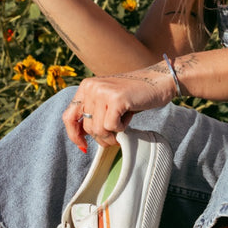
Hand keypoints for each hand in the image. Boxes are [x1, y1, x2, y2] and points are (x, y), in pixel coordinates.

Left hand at [62, 62, 176, 149]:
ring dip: (113, 133)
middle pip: (87, 128)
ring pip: (99, 130)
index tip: (83, 146)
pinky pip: (111, 127)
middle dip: (102, 136)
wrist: (159, 82)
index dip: (74, 134)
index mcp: (86, 87)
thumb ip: (93, 114)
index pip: (68, 116)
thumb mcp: (107, 101)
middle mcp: (91, 87)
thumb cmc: (134, 95)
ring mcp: (102, 92)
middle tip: (116, 130)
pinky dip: (122, 127)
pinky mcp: (116, 99)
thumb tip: (80, 139)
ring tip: (124, 119)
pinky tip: (129, 115)